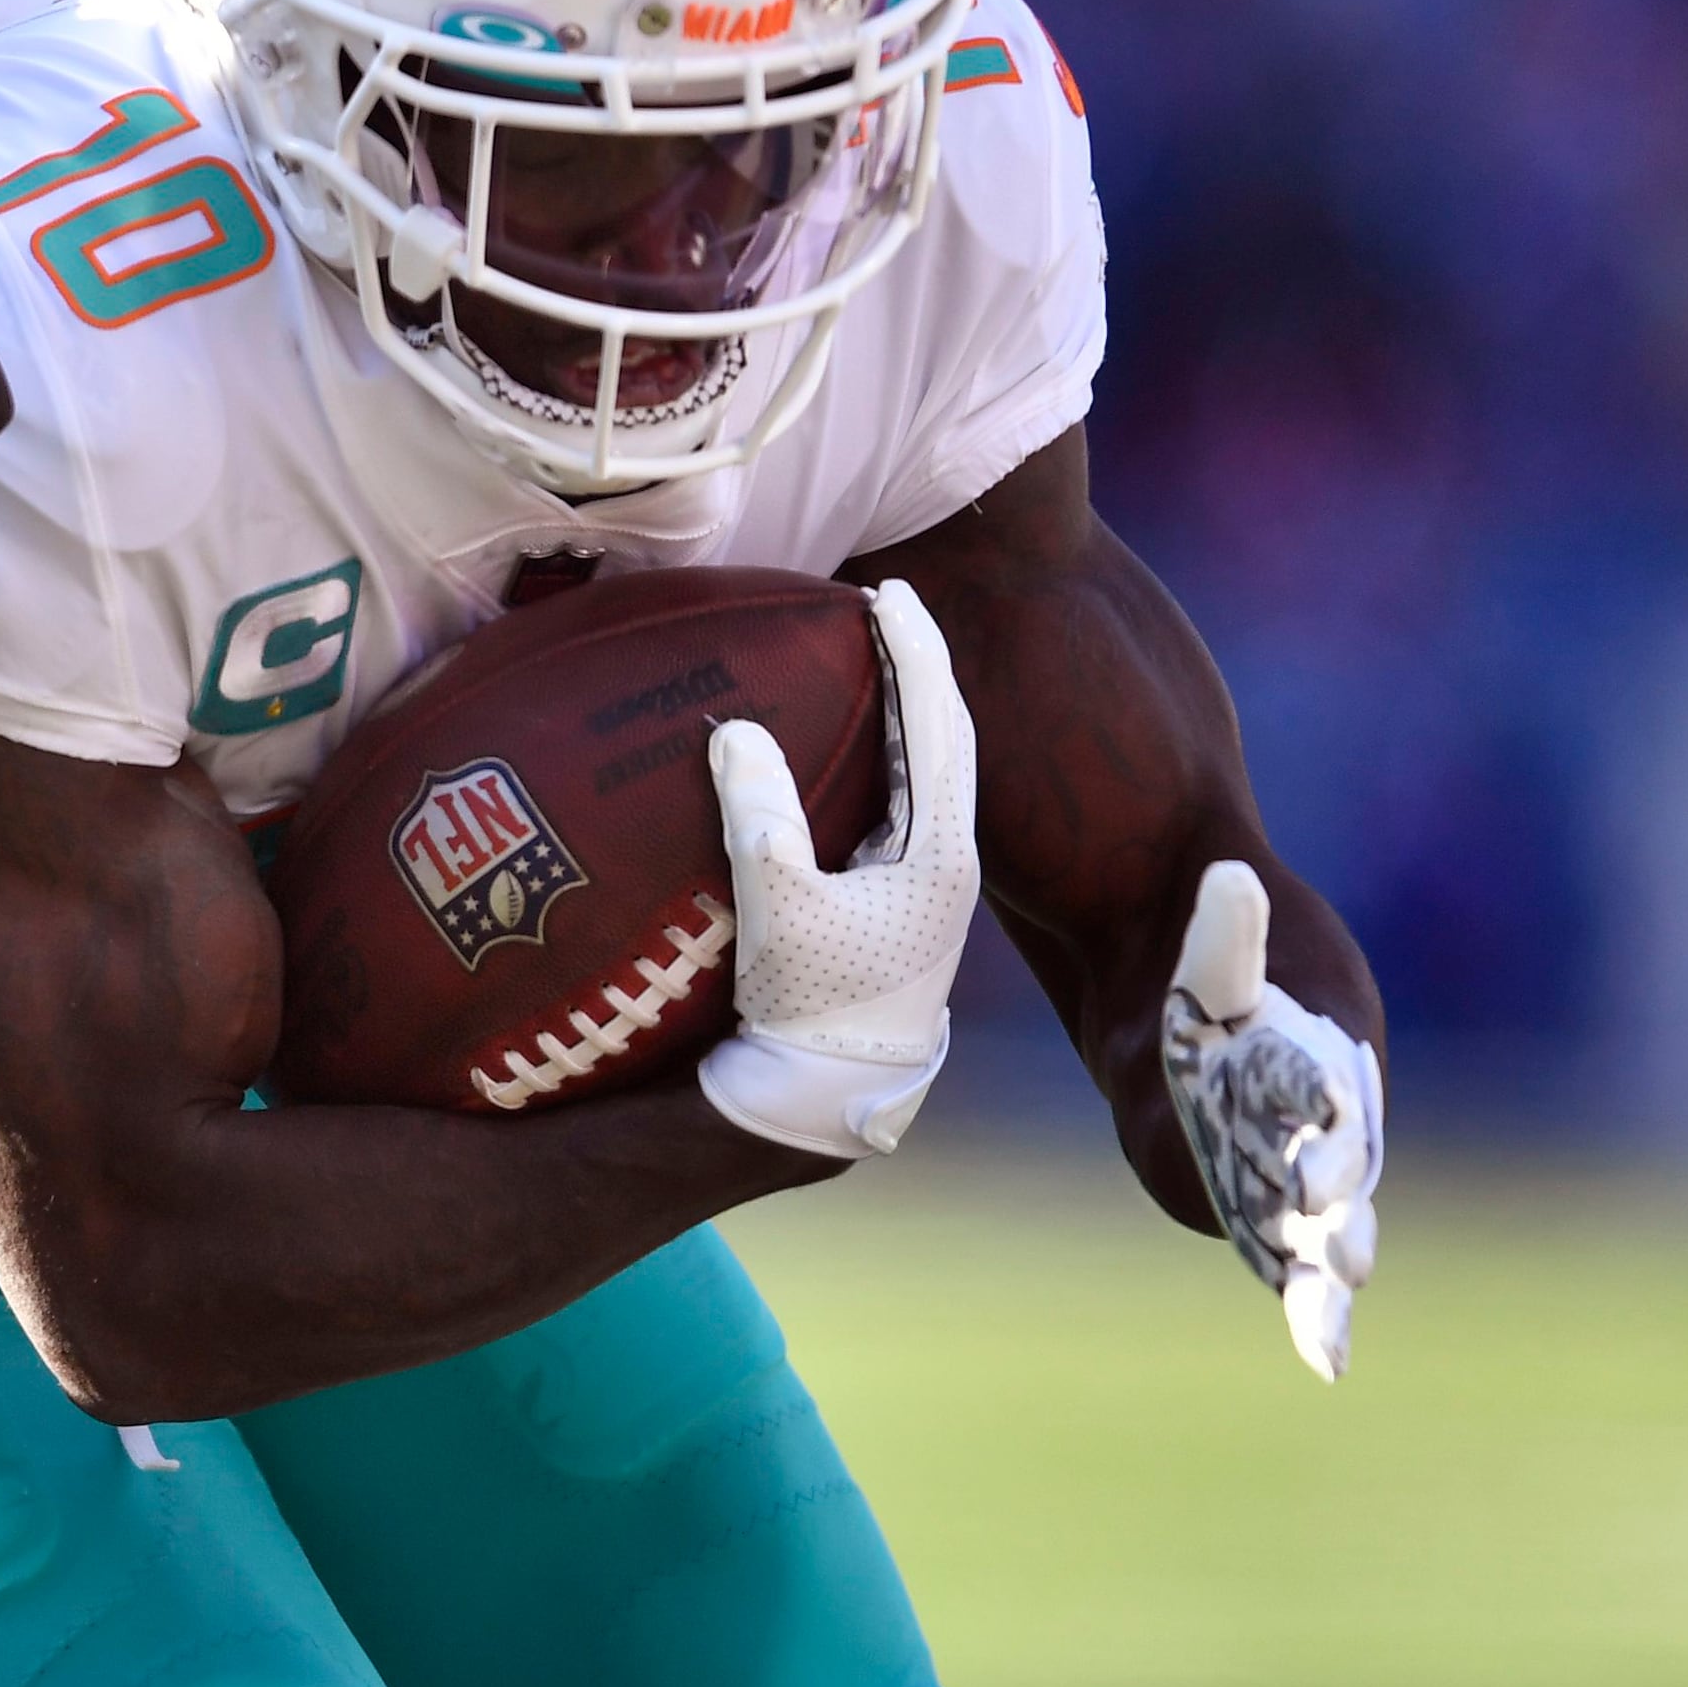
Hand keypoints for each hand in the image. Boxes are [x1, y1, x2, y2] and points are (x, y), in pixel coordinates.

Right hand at [693, 579, 978, 1158]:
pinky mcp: (902, 902)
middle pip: (950, 739)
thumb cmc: (810, 1007)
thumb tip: (737, 730)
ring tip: (879, 657)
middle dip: (921, 668)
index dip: (916, 653)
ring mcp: (930, 884)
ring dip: (910, 710)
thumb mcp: (780, 909)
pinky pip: (908, 801)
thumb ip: (761, 815)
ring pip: (935, 770)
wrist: (829, 1095)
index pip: (939, 727)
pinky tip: (863, 743)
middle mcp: (950, 863)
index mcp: (941, 856)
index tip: (891, 591)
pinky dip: (893, 754)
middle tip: (890, 604)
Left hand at [1159, 859, 1383, 1381]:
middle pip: (1338, 1171)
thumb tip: (1221, 876)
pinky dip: (1316, 1308)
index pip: (1320, 1090)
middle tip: (1341, 1249)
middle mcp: (1328, 1122)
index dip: (1317, 1118)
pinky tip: (1327, 1360)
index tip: (1318, 1147)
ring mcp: (1309, 1171)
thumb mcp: (1213, 950)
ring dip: (1327, 1272)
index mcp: (1320, 1052)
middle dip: (1335, 1211)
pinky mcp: (1279, 1210)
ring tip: (1335, 1331)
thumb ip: (1225, 933)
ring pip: (1326, 1229)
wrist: (1200, 1000)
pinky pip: (1300, 1262)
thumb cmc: (1212, 967)